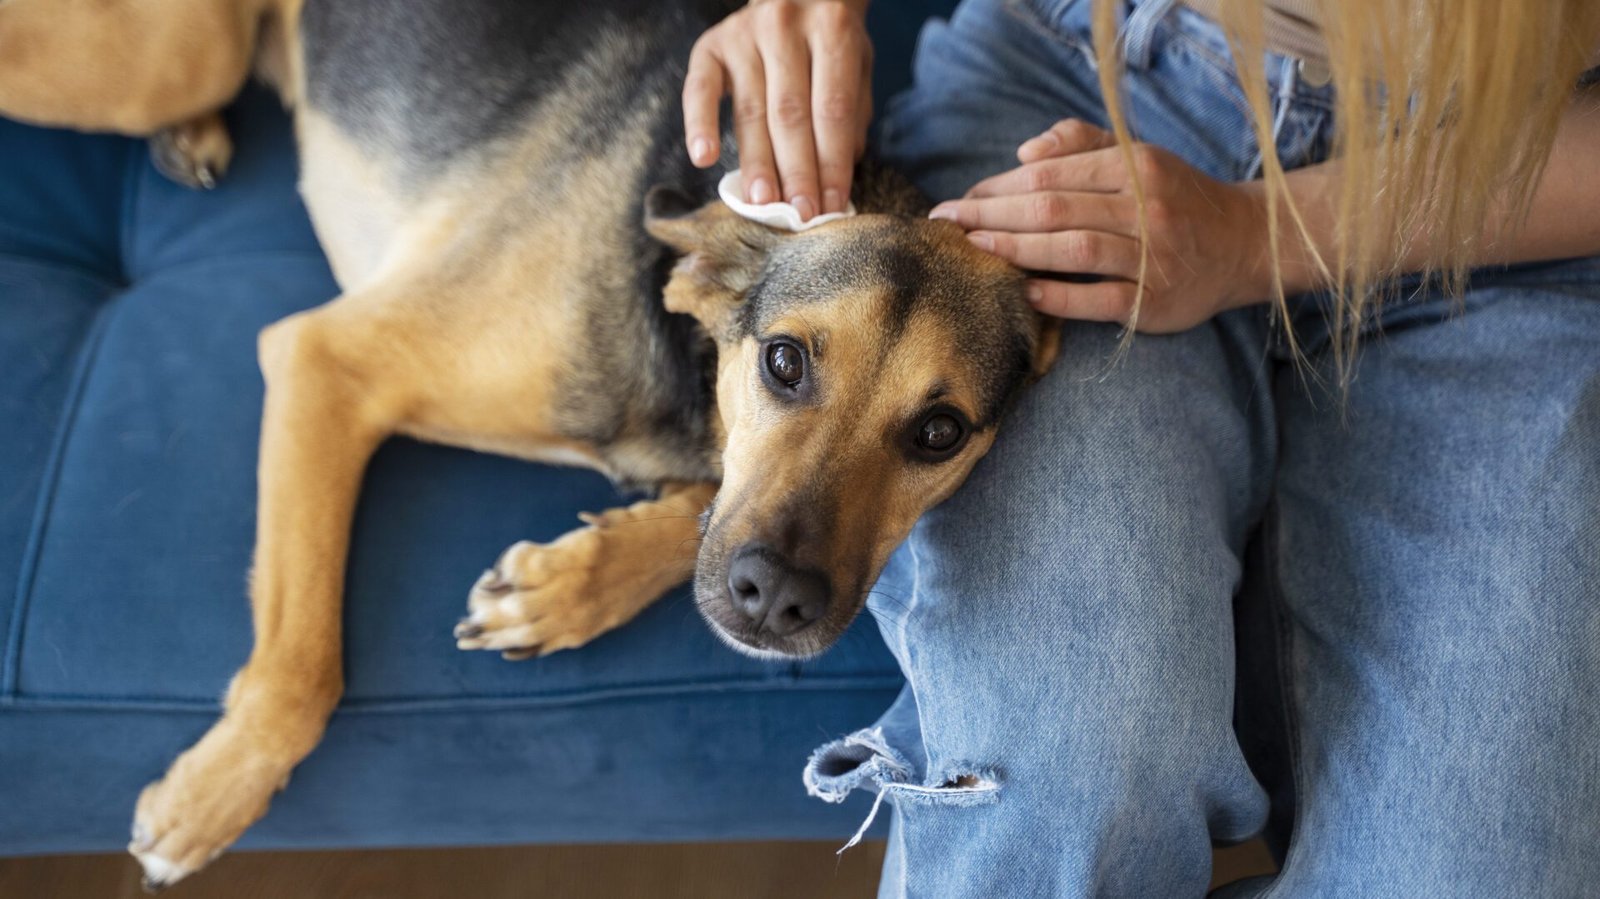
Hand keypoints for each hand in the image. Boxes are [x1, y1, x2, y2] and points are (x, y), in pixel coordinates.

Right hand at [683, 0, 872, 219]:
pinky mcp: (711, 44)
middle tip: (798, 215)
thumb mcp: (856, 62)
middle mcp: (785, 26)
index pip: (833, 110)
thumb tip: (839, 175)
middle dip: (797, 172)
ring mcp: (744, 34)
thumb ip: (852, 112)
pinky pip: (700, 89)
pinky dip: (699, 124)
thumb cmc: (828, 38)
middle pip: (791, 114)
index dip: (832, 162)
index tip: (831, 206)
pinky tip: (703, 159)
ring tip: (762, 204)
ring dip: (757, 163)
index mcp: (833, 28)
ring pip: (751, 111)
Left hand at [930, 120, 1271, 331]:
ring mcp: (1154, 257)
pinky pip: (1101, 300)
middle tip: (948, 225)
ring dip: (1017, 249)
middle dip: (992, 215)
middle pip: (1054, 209)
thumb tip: (1024, 153)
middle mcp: (1146, 207)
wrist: (1245, 243)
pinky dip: (1061, 296)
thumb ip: (1081, 144)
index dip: (999, 187)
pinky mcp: (1157, 303)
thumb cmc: (1176, 197)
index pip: (1052, 175)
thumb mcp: (1138, 156)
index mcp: (1135, 167)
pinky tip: (1024, 292)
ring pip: (1074, 250)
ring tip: (975, 250)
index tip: (961, 199)